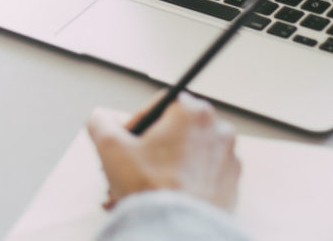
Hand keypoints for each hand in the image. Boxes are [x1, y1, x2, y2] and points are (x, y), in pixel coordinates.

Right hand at [87, 92, 240, 212]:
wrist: (177, 232)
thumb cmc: (153, 190)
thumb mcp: (111, 148)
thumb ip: (101, 123)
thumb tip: (101, 118)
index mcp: (193, 112)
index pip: (159, 105)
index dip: (137, 123)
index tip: (127, 142)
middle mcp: (218, 130)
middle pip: (174, 132)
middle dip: (148, 151)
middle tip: (131, 169)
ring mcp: (228, 160)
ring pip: (187, 156)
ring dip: (163, 169)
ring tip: (141, 191)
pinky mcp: (231, 186)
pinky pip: (201, 178)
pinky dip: (183, 185)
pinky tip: (160, 200)